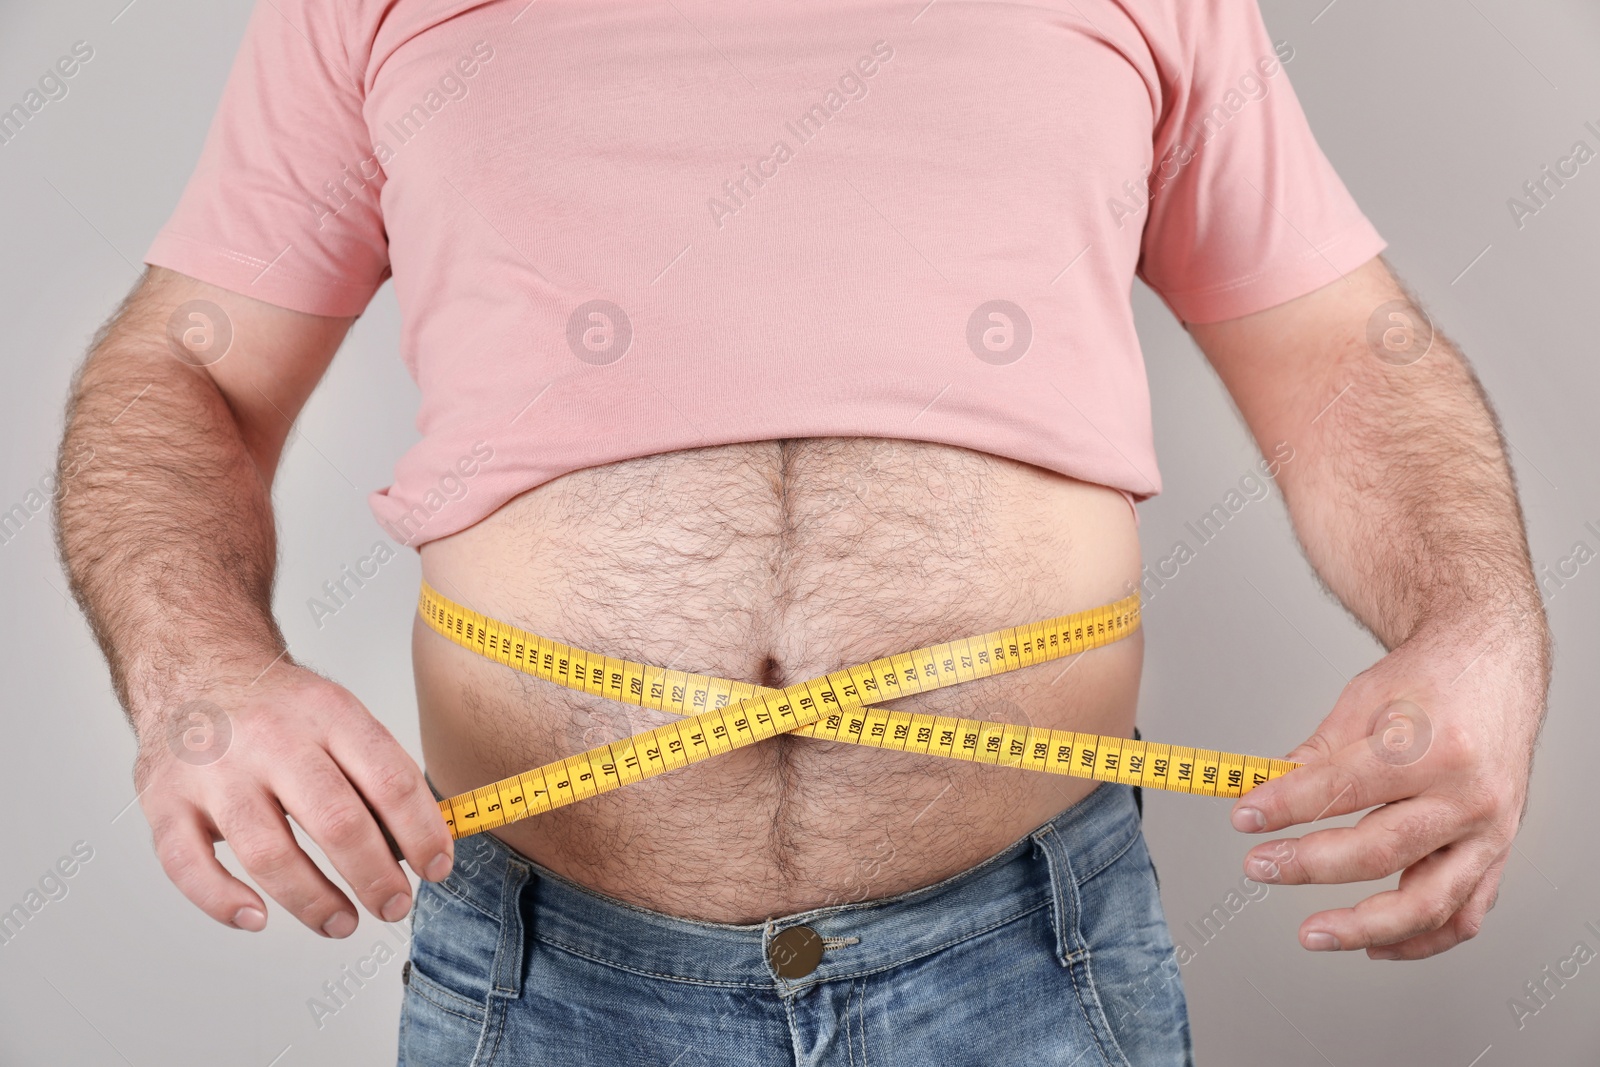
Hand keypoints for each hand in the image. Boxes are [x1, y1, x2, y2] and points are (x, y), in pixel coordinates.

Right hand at [135, 661, 453, 936]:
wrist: (195, 665)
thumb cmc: (278, 708)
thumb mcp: (337, 714)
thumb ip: (374, 771)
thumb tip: (416, 845)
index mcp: (328, 713)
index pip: (390, 780)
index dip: (421, 833)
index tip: (436, 867)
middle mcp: (271, 739)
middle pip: (337, 821)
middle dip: (376, 876)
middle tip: (395, 905)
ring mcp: (214, 771)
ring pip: (269, 853)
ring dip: (314, 901)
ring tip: (342, 922)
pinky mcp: (165, 801)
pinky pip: (189, 866)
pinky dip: (223, 902)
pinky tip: (257, 917)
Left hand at [1230, 618, 1547, 959]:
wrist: (1493, 666)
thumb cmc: (1431, 679)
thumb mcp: (1364, 698)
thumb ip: (1318, 754)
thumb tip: (1269, 792)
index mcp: (1433, 748)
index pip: (1344, 788)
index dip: (1285, 806)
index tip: (1244, 815)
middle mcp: (1469, 796)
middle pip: (1382, 850)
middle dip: (1309, 865)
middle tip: (1259, 866)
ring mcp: (1490, 832)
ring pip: (1429, 902)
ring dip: (1364, 927)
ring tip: (1312, 933)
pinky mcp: (1497, 853)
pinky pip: (1463, 915)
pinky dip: (1420, 939)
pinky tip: (1375, 943)